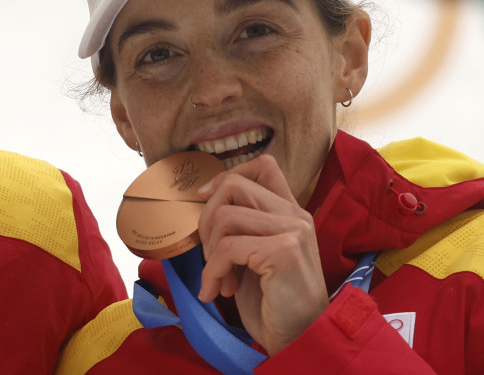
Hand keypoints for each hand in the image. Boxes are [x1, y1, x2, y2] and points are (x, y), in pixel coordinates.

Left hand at [195, 154, 326, 354]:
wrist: (299, 338)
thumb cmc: (272, 299)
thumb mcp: (254, 253)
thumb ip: (243, 224)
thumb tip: (203, 197)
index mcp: (290, 211)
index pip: (262, 165)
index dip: (226, 177)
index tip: (205, 200)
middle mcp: (295, 215)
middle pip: (234, 184)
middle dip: (206, 218)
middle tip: (209, 253)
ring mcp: (293, 231)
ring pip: (225, 216)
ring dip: (209, 252)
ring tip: (220, 278)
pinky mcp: (284, 251)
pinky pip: (226, 248)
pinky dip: (212, 272)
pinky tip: (219, 291)